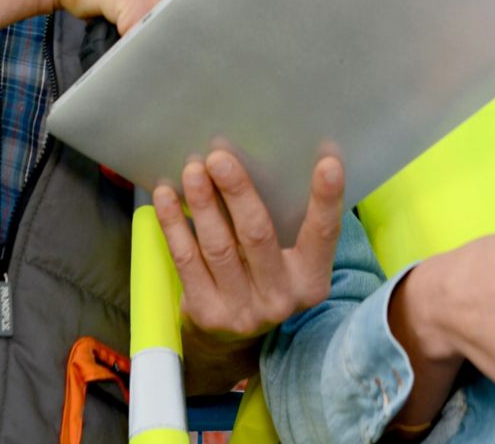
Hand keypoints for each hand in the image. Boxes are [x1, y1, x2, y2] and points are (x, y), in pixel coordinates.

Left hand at [155, 151, 345, 346]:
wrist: (233, 337)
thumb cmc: (265, 274)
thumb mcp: (288, 256)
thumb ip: (286, 220)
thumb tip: (263, 158)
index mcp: (311, 279)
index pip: (323, 234)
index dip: (326, 200)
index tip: (328, 164)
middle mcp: (281, 299)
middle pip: (258, 236)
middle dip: (238, 192)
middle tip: (219, 158)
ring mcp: (243, 311)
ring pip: (218, 247)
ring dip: (202, 204)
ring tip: (193, 170)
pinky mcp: (207, 313)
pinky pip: (186, 260)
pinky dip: (174, 224)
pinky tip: (166, 196)